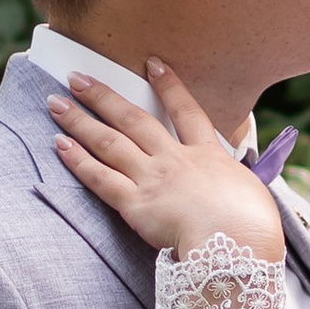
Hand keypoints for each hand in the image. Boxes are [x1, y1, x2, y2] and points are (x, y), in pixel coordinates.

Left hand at [48, 58, 282, 262]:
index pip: (187, 112)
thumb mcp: (252, 193)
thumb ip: (235, 184)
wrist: (236, 244)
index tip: (152, 64)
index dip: (169, 86)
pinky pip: (100, 178)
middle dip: (103, 96)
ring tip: (56, 102)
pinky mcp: (135, 205)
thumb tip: (239, 193)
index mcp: (208, 156)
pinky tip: (60, 144)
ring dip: (80, 120)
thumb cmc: (253, 227)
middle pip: (134, 119)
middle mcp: (175, 160)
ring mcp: (152, 179)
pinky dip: (78, 160)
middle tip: (76, 78)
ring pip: (109, 142)